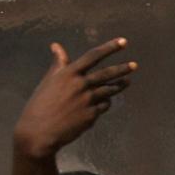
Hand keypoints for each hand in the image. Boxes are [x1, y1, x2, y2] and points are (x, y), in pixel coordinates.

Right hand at [12, 38, 137, 159]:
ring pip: (108, 91)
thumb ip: (59, 64)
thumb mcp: (49, 81)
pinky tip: (104, 103)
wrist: (39, 132)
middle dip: (123, 69)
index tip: (123, 42)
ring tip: (127, 82)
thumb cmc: (40, 104)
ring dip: (119, 86)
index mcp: (69, 73)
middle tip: (135, 65)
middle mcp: (80, 85)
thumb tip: (56, 46)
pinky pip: (103, 107)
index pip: (93, 56)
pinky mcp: (91, 116)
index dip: (110, 47)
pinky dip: (103, 103)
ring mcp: (87, 101)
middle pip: (107, 74)